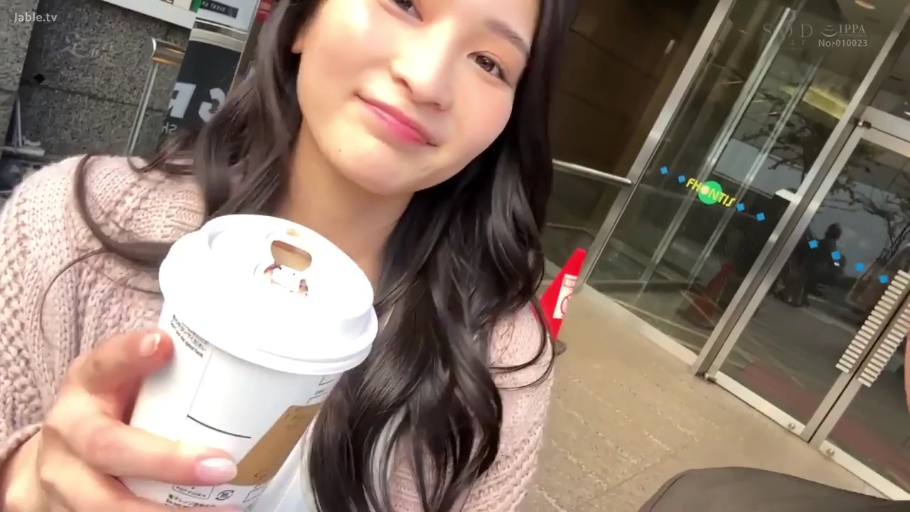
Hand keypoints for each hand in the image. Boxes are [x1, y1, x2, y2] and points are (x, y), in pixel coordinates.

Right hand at [1, 331, 238, 510]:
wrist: (59, 460)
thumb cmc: (110, 411)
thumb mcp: (124, 381)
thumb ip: (164, 371)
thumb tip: (233, 359)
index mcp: (85, 386)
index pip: (102, 363)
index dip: (129, 354)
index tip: (162, 343)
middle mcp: (68, 432)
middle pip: (107, 447)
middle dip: (167, 462)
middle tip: (221, 467)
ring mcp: (63, 481)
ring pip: (105, 504)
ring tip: (220, 511)